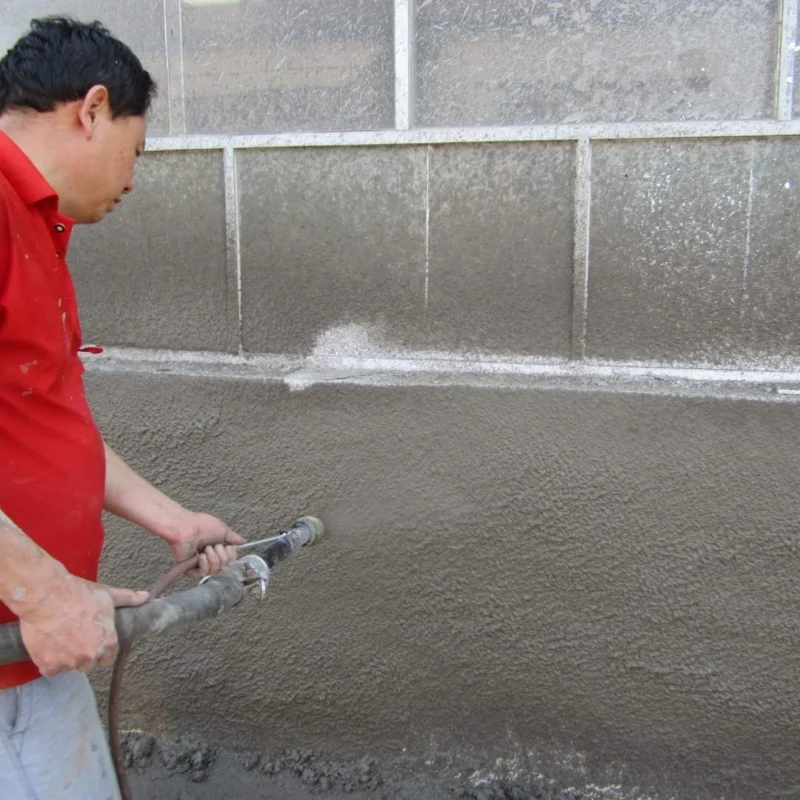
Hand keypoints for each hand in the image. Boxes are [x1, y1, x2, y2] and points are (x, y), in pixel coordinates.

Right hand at [18, 574, 147, 677]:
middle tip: (75, 634)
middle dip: (83, 652)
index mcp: (107, 641)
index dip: (101, 648)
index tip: (93, 639)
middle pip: (88, 663)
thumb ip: (128, 599)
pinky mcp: (49, 665)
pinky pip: (51, 669)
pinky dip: (49, 660)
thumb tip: (145, 597)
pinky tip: (49, 644)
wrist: (46, 596)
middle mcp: (90, 656)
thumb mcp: (107, 595)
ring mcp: (69, 662)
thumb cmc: (77, 594)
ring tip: (61, 636)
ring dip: (66, 657)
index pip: (108, 656)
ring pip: (69, 666)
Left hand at [167, 511, 244, 576]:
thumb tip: (243, 541)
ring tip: (206, 549)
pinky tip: (200, 556)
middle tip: (214, 546)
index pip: (231, 560)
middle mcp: (210, 556)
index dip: (231, 555)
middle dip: (222, 556)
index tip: (228, 546)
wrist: (186, 527)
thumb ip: (233, 538)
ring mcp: (200, 563)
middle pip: (224, 567)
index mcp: (217, 548)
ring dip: (213, 559)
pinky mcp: (190, 569)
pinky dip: (204, 565)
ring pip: (214, 571)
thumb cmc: (202, 525)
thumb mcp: (223, 530)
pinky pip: (202, 574)